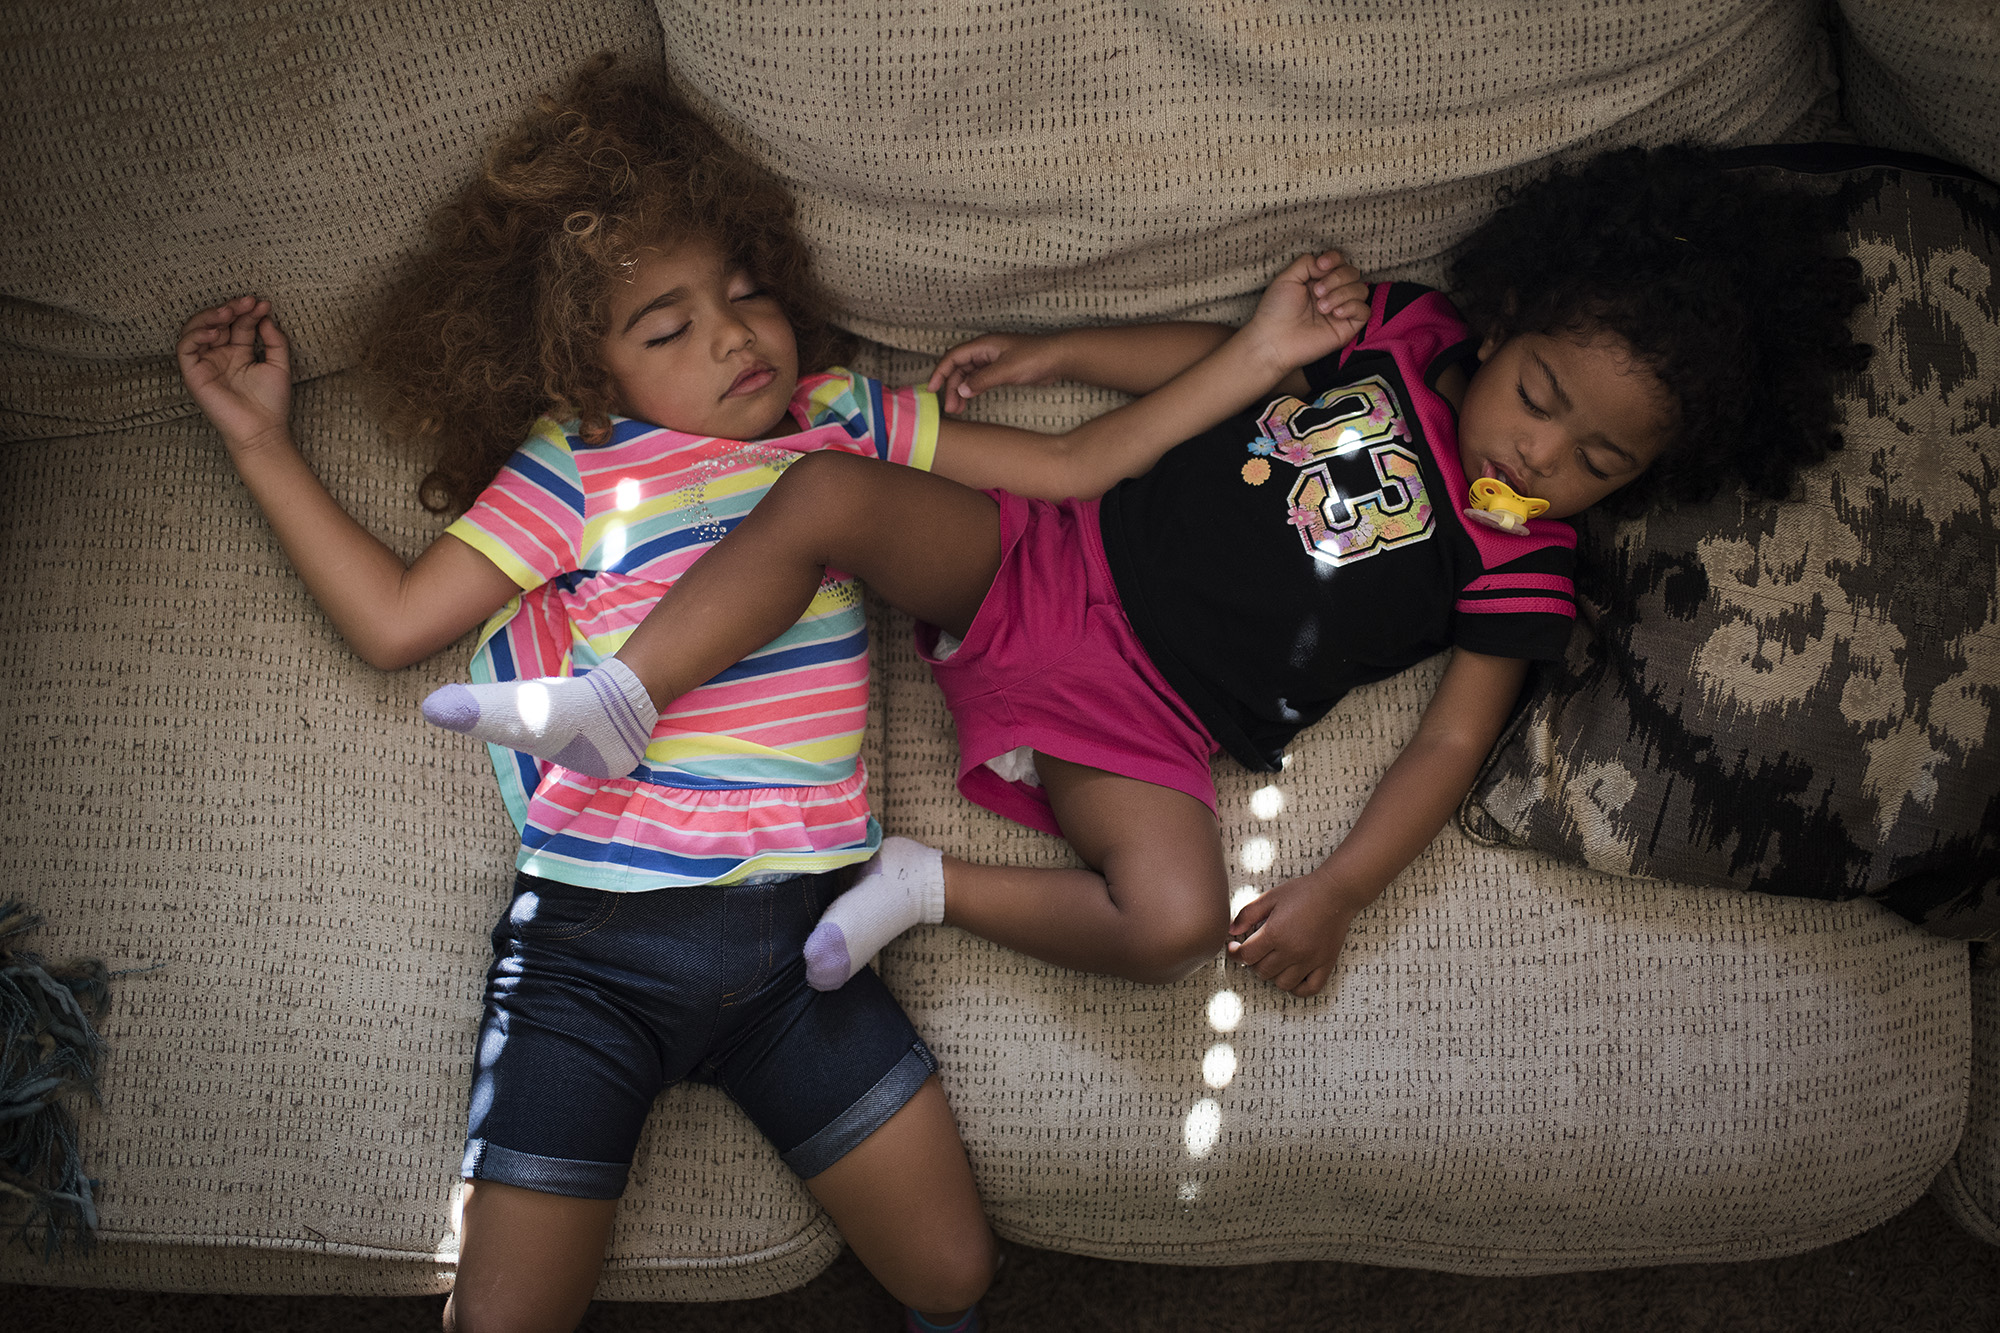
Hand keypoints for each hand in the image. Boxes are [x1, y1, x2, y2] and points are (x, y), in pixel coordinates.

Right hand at [176, 296, 292, 455]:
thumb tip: (266, 317)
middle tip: (246, 302)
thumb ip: (275, 340)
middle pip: (217, 322)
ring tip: (229, 311)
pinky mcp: (193, 374)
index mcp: (239, 352)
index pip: (239, 324)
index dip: (249, 311)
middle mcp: (220, 355)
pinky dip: (196, 335)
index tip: (263, 304)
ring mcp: (206, 363)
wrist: (262, 429)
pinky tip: (216, 332)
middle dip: (230, 308)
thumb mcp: (279, 364)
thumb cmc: (271, 402)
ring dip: (211, 316)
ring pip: (197, 330)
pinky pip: (186, 348)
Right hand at [926, 332, 1064, 413]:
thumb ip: (982, 380)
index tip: (932, 389)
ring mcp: (992, 361)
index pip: (953, 357)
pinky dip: (972, 391)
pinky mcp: (1000, 370)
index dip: (940, 372)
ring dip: (961, 392)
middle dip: (951, 388)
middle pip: (959, 369)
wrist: (1059, 358)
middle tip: (950, 408)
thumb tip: (962, 390)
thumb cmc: (1035, 357)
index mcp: (983, 345)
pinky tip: (969, 403)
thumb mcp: (1006, 370)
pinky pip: (979, 380)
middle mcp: (985, 351)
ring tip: (957, 411)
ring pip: (968, 376)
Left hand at [1225, 872, 1373, 996]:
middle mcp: (1292, 951)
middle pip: (1262, 971)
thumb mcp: (1270, 897)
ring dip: (1273, 974)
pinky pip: (1309, 989)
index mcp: (1275, 933)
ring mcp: (1309, 960)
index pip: (1246, 956)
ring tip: (1274, 960)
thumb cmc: (1303, 892)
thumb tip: (1231, 931)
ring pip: (1282, 983)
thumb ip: (1247, 914)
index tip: (1234, 948)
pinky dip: (1298, 988)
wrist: (1336, 892)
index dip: (1235, 953)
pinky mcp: (1325, 964)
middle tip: (1256, 950)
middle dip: (1253, 962)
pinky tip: (1292, 975)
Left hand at [1242, 250, 1369, 376]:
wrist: (1273, 340)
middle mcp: (1332, 293)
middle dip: (1337, 278)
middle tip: (1317, 292)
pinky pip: (1364, 311)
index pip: (1340, 261)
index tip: (1320, 266)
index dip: (1334, 259)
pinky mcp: (1347, 328)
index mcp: (1318, 280)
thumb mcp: (1287, 277)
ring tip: (1322, 307)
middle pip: (1353, 272)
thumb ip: (1308, 262)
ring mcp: (1341, 310)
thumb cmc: (1276, 310)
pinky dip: (1352, 307)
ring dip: (1341, 294)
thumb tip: (1326, 264)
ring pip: (1361, 290)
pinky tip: (1335, 313)